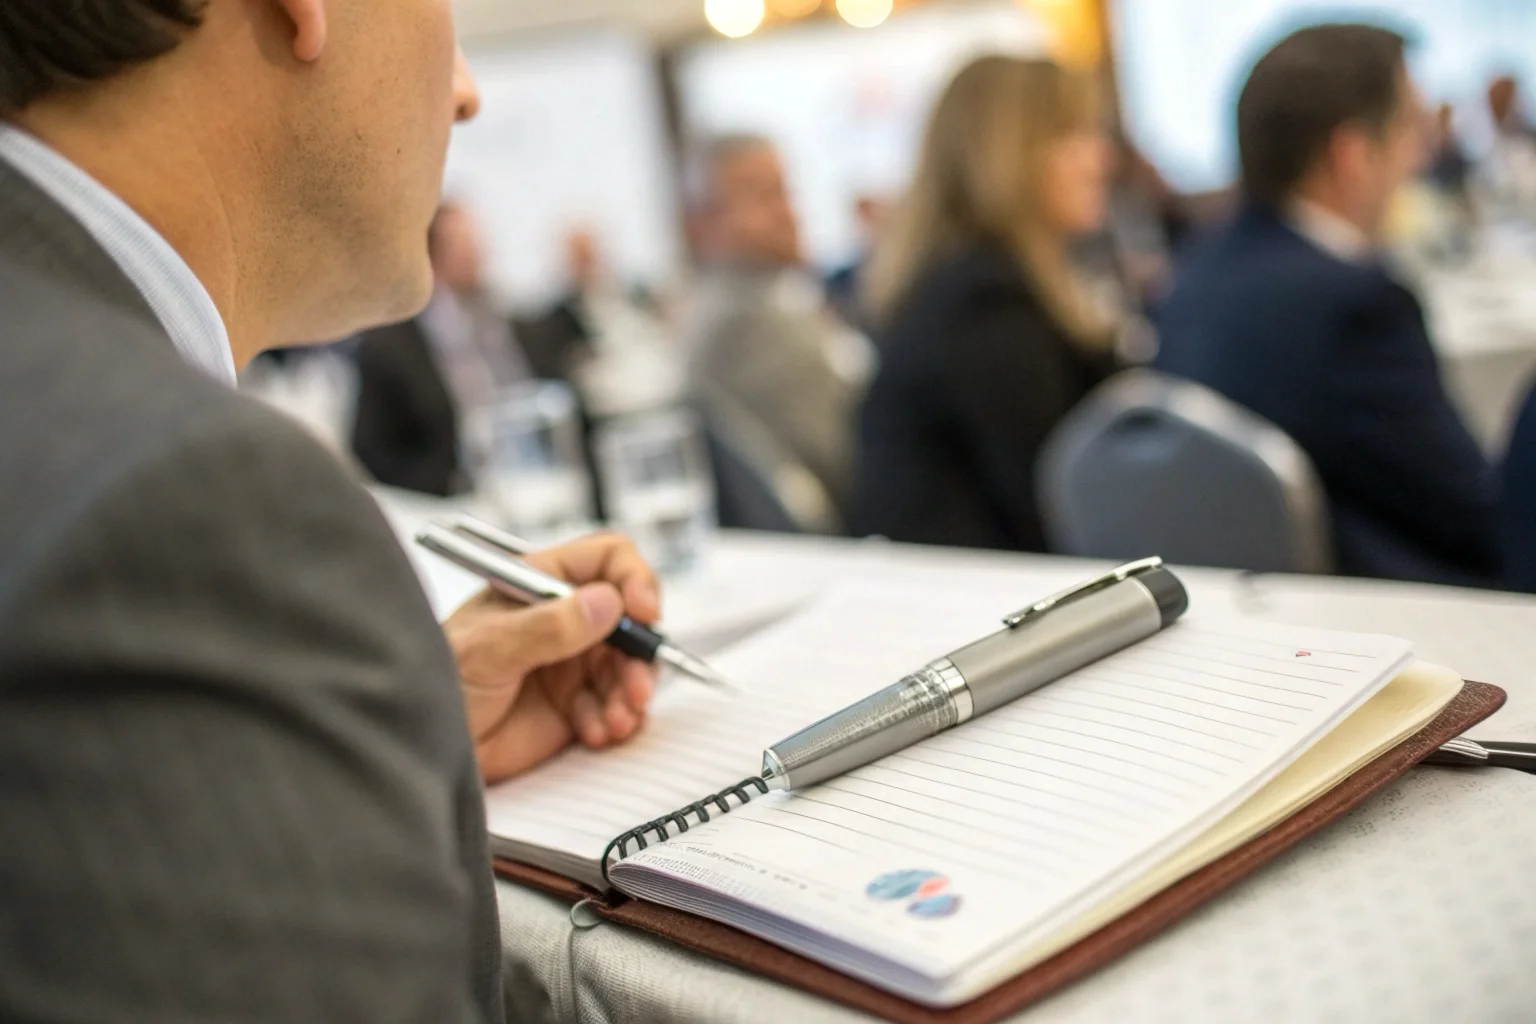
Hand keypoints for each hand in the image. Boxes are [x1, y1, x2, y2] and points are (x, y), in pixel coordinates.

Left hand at [443, 533, 660, 782]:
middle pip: (631, 619)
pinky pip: (617, 705)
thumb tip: (606, 603)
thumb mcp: (488, 647)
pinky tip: (593, 732)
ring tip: (616, 719)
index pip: (606, 560)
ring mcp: (572, 663)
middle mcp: (564, 619)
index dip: (633, 579)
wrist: (420, 747)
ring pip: (630, 666)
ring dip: (631, 692)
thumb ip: (547, 626)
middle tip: (636, 685)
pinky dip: (615, 720)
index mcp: (541, 585)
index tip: (643, 611)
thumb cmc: (435, 681)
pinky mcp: (575, 705)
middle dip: (640, 652)